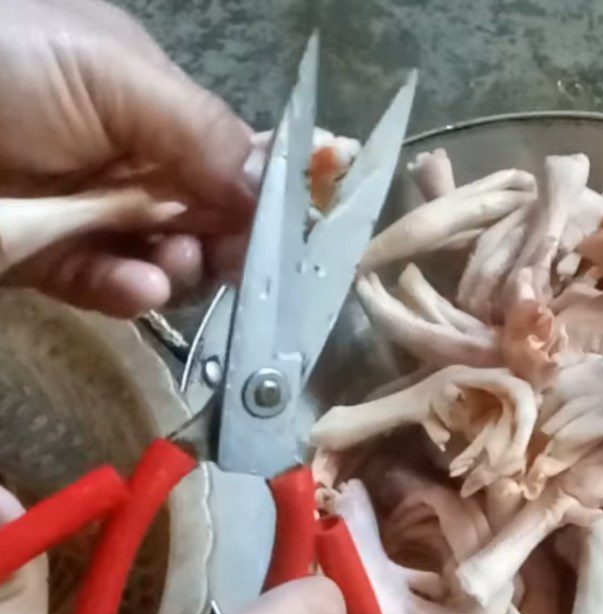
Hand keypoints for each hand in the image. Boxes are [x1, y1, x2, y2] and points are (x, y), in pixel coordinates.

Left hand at [0, 0, 253, 316]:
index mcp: (159, 109)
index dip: (274, 193)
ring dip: (184, 268)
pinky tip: (138, 283)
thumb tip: (278, 187)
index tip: (307, 226)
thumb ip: (203, 134)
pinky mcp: (61, 264)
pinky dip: (132, 291)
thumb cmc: (7, 66)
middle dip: (234, 242)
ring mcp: (100, 219)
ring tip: (171, 260)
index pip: (236, 159)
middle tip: (239, 256)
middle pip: (215, 221)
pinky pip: (115, 288)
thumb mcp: (113, 75)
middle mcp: (137, 166)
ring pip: (174, 263)